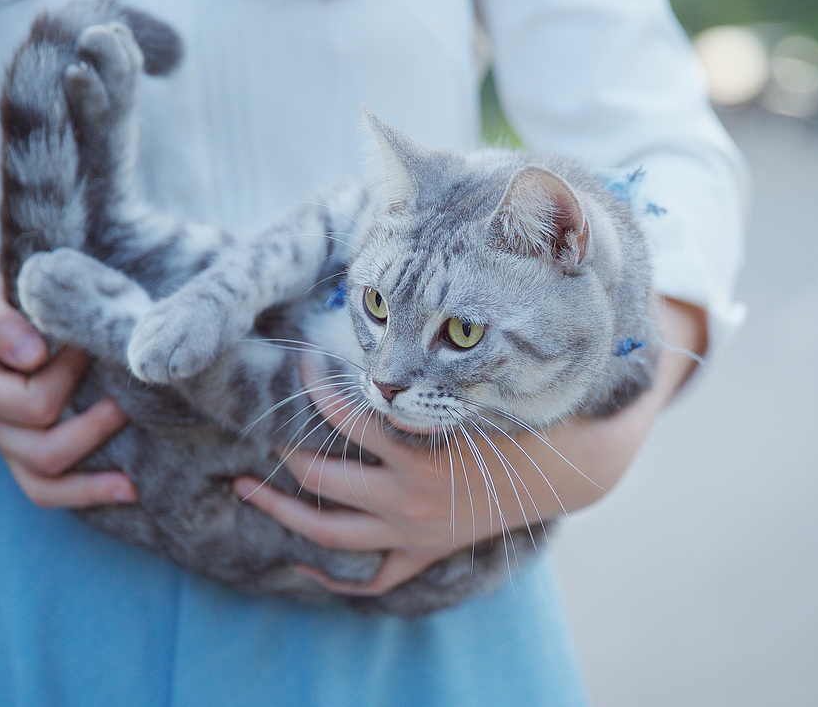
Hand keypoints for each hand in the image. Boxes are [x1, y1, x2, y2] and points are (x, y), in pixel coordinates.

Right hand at [0, 258, 135, 507]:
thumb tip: (33, 355)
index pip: (31, 402)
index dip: (69, 376)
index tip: (90, 342)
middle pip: (42, 450)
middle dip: (93, 428)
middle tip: (129, 396)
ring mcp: (3, 441)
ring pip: (43, 484)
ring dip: (92, 481)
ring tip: (135, 479)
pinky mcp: (22, 449)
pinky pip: (47, 488)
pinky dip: (85, 494)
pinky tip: (128, 490)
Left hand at [233, 298, 706, 595]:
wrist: (574, 467)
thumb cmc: (529, 404)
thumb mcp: (497, 364)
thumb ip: (463, 321)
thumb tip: (452, 238)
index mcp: (422, 452)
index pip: (347, 417)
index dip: (312, 386)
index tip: (297, 355)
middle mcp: (409, 499)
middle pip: (322, 478)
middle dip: (282, 447)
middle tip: (258, 422)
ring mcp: (414, 533)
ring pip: (330, 536)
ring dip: (281, 513)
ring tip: (244, 485)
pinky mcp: (424, 551)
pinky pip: (374, 579)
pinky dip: (338, 580)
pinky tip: (305, 568)